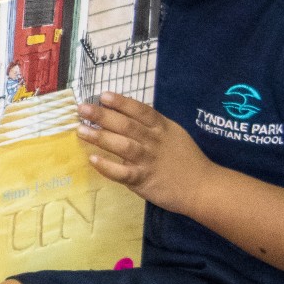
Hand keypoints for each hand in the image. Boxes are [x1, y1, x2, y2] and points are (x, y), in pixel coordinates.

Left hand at [77, 92, 213, 211]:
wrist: (202, 187)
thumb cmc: (185, 159)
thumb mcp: (173, 134)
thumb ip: (152, 124)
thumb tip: (124, 112)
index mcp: (162, 128)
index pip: (141, 111)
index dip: (122, 102)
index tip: (103, 95)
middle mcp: (154, 142)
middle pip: (127, 125)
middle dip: (103, 116)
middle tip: (82, 108)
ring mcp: (148, 161)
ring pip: (122, 146)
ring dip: (100, 137)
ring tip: (81, 130)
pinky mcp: (143, 180)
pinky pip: (122, 173)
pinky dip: (107, 166)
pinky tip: (93, 160)